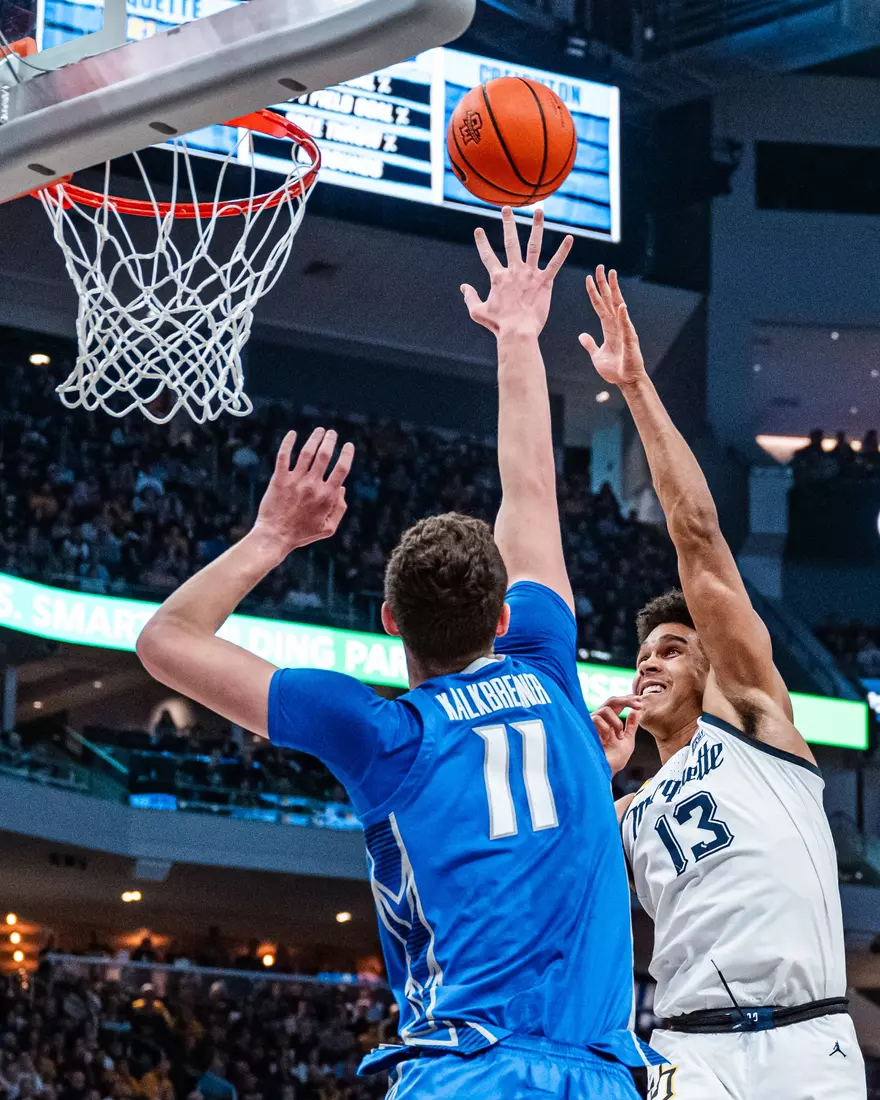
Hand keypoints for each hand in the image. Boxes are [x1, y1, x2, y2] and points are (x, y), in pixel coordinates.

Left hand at [253, 428, 353, 558]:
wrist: (275, 536)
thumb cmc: (302, 534)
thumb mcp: (328, 528)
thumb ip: (340, 509)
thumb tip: (342, 489)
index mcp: (327, 496)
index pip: (342, 469)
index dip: (347, 454)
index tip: (348, 445)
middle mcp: (313, 485)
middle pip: (325, 455)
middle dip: (330, 441)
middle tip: (332, 433)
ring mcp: (295, 481)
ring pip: (307, 452)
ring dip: (315, 438)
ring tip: (319, 431)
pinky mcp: (279, 479)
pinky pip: (284, 456)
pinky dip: (288, 443)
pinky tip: (292, 434)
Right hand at [461, 206, 572, 336]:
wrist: (518, 332)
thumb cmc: (498, 325)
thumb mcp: (478, 312)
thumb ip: (470, 298)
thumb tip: (463, 287)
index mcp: (498, 278)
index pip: (487, 256)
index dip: (482, 242)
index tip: (479, 230)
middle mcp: (514, 271)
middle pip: (511, 242)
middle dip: (508, 223)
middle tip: (507, 208)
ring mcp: (530, 275)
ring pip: (534, 245)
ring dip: (537, 227)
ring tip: (539, 211)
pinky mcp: (545, 282)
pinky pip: (555, 263)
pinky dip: (563, 251)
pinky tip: (569, 238)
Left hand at [578, 266, 646, 386]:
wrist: (626, 381)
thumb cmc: (614, 370)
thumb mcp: (596, 355)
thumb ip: (590, 344)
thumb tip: (582, 335)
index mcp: (608, 327)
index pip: (599, 305)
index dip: (594, 292)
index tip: (589, 278)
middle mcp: (617, 325)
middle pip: (609, 300)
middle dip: (604, 283)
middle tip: (600, 266)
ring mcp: (624, 330)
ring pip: (617, 306)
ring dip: (614, 290)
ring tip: (612, 275)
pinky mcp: (630, 340)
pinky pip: (625, 326)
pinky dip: (623, 316)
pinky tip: (620, 305)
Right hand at [592, 693, 640, 775]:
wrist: (606, 771)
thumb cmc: (614, 759)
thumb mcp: (628, 739)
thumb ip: (632, 725)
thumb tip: (638, 711)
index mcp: (610, 721)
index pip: (618, 704)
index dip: (628, 700)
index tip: (640, 701)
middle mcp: (601, 719)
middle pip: (612, 700)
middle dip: (626, 700)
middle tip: (638, 705)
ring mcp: (593, 722)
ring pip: (606, 709)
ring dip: (617, 722)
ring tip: (619, 736)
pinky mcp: (586, 727)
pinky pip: (597, 718)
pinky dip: (606, 727)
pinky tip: (607, 738)